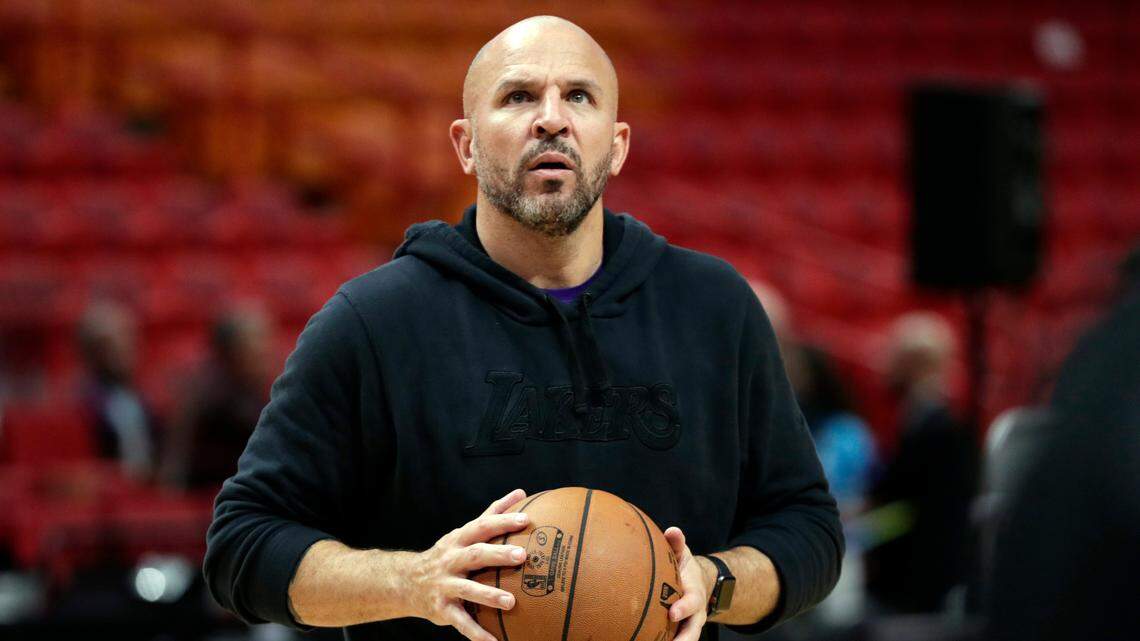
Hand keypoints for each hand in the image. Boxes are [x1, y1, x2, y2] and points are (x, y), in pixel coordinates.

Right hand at [407, 489, 529, 640]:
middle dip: (498, 555)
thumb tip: (521, 492)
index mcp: (459, 540)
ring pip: (467, 589)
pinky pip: (460, 622)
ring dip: (489, 595)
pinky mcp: (441, 608)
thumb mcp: (465, 532)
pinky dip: (476, 633)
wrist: (406, 582)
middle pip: (475, 554)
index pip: (482, 526)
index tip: (525, 520)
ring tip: (511, 602)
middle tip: (523, 556)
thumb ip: (493, 513)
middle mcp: (450, 560)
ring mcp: (444, 585)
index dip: (502, 521)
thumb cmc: (448, 554)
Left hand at [664, 526, 713, 640]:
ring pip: (685, 639)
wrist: (697, 584)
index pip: (693, 603)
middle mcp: (695, 614)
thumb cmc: (684, 568)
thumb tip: (673, 531)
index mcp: (695, 594)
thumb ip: (677, 544)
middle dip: (683, 639)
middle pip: (692, 631)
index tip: (672, 613)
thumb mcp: (683, 554)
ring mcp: (688, 626)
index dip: (684, 608)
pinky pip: (672, 640)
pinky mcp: (679, 633)